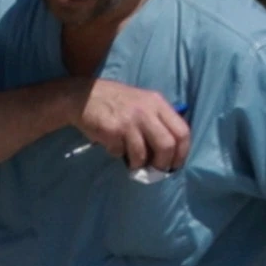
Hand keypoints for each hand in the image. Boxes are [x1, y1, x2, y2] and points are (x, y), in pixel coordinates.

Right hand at [71, 76, 188, 174]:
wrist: (84, 96)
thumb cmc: (116, 102)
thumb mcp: (143, 103)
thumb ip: (158, 120)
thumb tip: (169, 149)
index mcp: (158, 104)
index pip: (182, 131)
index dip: (182, 153)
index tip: (174, 165)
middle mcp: (147, 111)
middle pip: (167, 145)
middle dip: (162, 164)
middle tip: (155, 170)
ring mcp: (129, 121)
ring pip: (142, 154)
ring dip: (138, 164)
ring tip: (132, 162)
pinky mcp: (112, 130)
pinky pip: (120, 152)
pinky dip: (118, 154)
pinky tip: (113, 146)